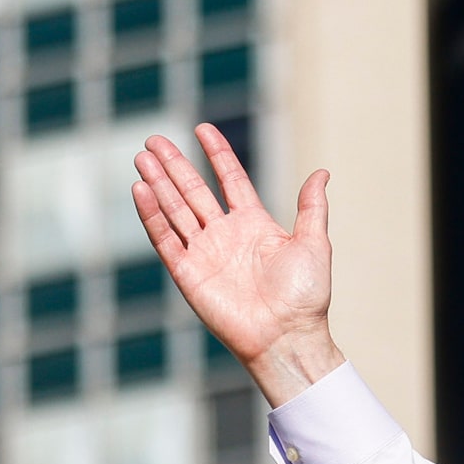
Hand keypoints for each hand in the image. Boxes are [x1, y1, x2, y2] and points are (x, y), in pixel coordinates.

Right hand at [131, 125, 343, 405]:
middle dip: (174, 165)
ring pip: (175, 209)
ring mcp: (204, 252)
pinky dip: (152, 215)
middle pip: (194, 190)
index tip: (202, 128)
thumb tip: (322, 172)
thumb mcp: (313, 243)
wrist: (287, 335)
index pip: (230, 179)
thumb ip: (311, 207)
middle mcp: (225, 234)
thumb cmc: (305, 295)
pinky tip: (141, 190)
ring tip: (142, 157)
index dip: (217, 154)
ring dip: (158, 183)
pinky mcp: (187, 273)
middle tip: (153, 140)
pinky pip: (165, 238)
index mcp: (254, 223)